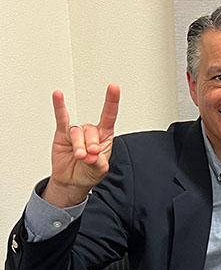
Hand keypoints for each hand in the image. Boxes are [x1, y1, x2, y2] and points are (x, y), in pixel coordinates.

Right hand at [43, 84, 119, 207]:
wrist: (72, 181)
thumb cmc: (88, 173)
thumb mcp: (100, 170)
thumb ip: (99, 162)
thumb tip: (93, 154)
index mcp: (105, 136)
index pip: (109, 116)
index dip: (111, 102)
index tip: (114, 88)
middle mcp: (91, 132)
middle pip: (91, 130)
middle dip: (91, 144)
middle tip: (90, 156)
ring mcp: (76, 132)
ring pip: (77, 132)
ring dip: (78, 145)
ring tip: (80, 156)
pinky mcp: (62, 134)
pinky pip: (61, 118)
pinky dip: (59, 106)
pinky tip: (58, 95)